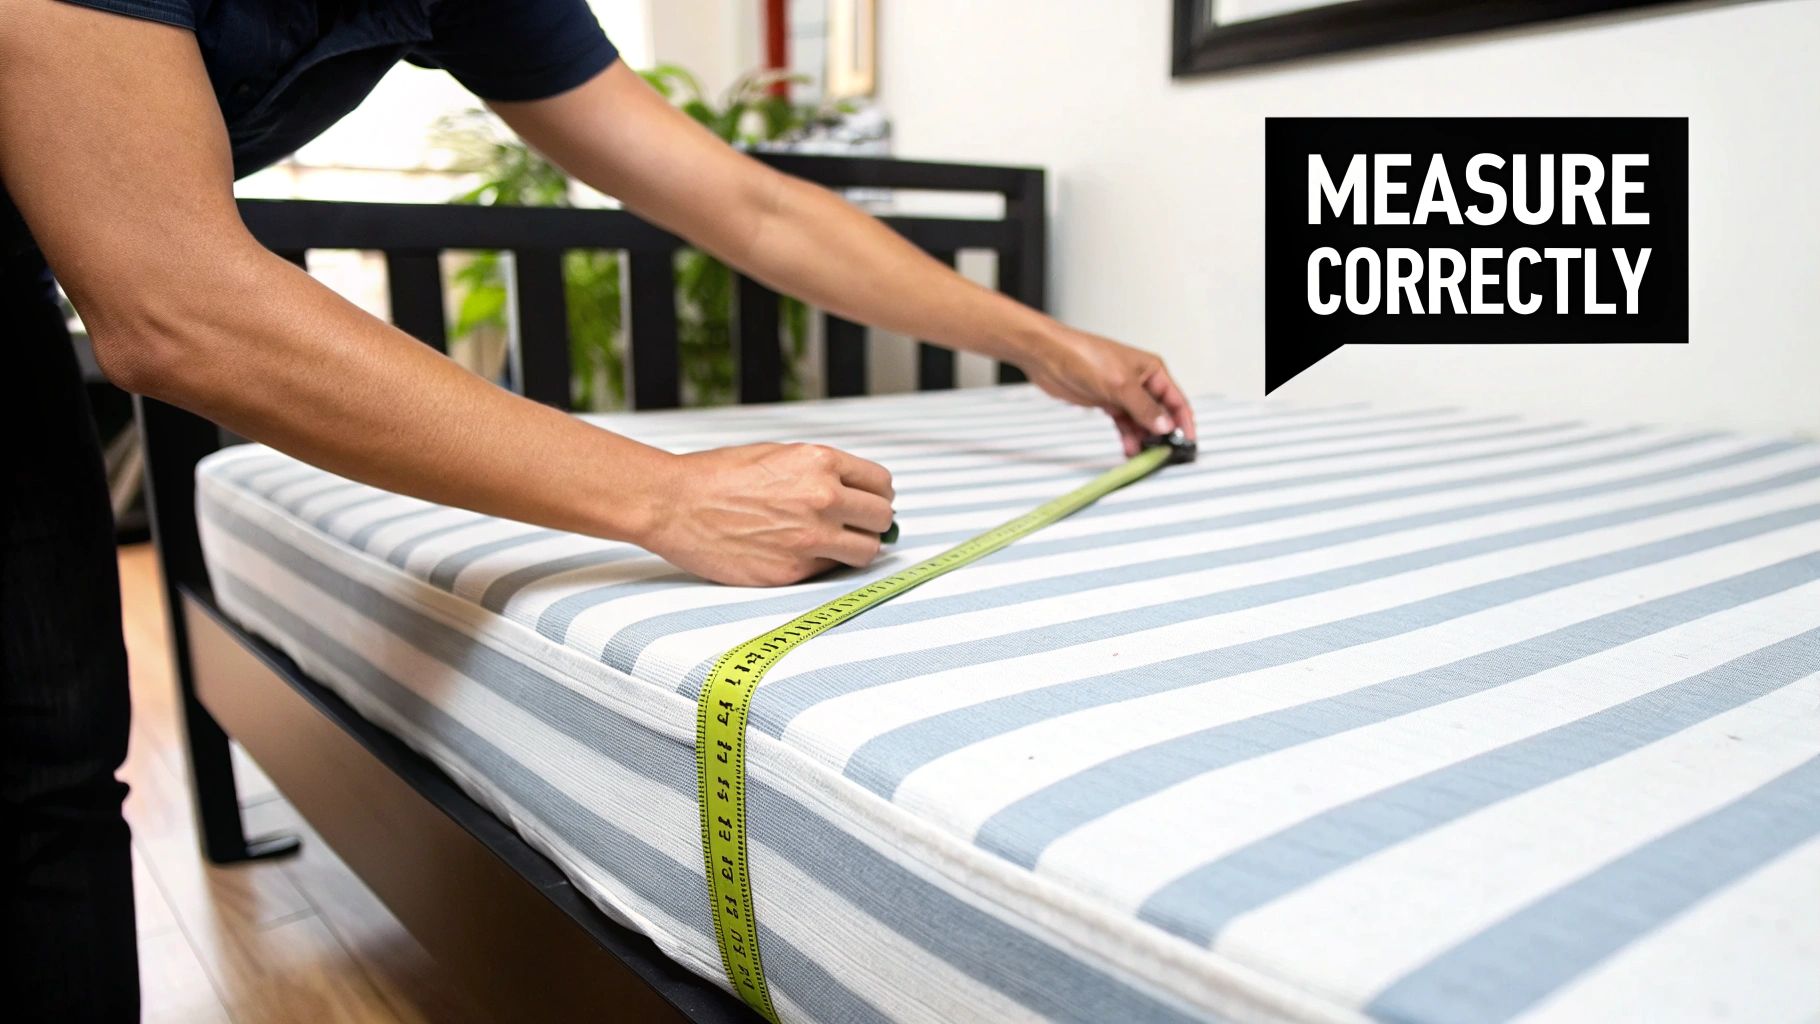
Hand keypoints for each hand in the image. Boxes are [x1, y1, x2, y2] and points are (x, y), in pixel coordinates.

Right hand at [643, 442, 895, 585]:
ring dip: (857, 549)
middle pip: (881, 519)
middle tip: (858, 527)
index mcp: (820, 462)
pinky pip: (829, 572)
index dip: (876, 495)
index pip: (880, 484)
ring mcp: (809, 538)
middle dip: (873, 523)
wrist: (674, 504)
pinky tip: (798, 554)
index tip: (868, 503)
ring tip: (837, 546)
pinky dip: (821, 565)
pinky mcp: (792, 571)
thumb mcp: (778, 454)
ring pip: (866, 552)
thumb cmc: (718, 476)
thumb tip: (853, 493)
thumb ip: (820, 471)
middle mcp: (822, 499)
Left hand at [1021, 326, 1198, 456]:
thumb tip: (1165, 426)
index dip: (1183, 422)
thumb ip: (1144, 407)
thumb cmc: (1083, 355)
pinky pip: (1124, 424)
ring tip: (1144, 456)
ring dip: (1144, 439)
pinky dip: (1128, 437)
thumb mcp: (1120, 384)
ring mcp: (1123, 394)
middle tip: (1163, 454)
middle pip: (1160, 413)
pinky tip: (1129, 449)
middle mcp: (1140, 382)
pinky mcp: (1107, 402)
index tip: (1187, 443)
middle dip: (1163, 434)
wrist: (1049, 356)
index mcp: (1151, 370)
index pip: (1176, 400)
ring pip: (1141, 422)